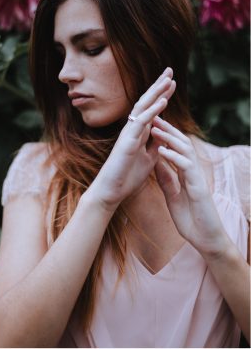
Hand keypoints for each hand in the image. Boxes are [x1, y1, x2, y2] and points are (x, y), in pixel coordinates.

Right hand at [88, 68, 175, 211]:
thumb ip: (155, 145)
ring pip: (143, 108)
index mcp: (138, 133)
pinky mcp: (127, 141)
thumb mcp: (149, 159)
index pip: (150, 109)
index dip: (161, 95)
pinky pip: (141, 123)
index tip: (172, 82)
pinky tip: (162, 101)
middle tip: (170, 71)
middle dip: (158, 86)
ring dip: (156, 93)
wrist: (112, 191)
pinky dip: (152, 111)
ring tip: (168, 80)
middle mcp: (132, 129)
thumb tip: (165, 134)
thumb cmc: (126, 177)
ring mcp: (128, 134)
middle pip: (146, 102)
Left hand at [152, 117, 228, 256]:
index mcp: (185, 174)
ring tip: (156, 128)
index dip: (164, 137)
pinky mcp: (199, 188)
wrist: (205, 239)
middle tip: (154, 116)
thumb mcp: (171, 195)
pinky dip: (175, 158)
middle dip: (168, 130)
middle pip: (181, 145)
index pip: (175, 149)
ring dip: (170, 139)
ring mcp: (197, 179)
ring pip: (186, 152)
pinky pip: (187, 168)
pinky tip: (163, 151)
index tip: (151, 125)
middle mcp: (193, 173)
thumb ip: (166, 178)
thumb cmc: (190, 218)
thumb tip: (155, 162)